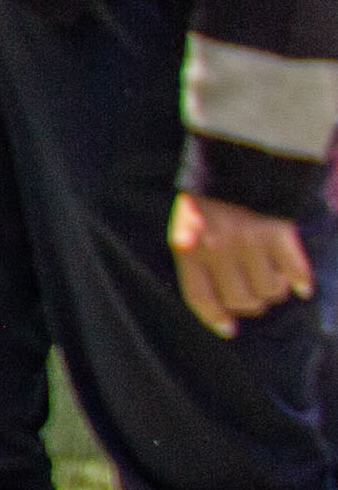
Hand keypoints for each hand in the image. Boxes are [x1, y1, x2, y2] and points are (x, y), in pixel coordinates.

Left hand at [173, 192, 311, 334]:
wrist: (234, 160)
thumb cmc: (209, 198)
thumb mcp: (186, 226)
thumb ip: (196, 259)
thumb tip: (221, 307)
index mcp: (189, 248)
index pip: (200, 297)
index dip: (215, 318)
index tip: (229, 329)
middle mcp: (217, 249)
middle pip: (240, 300)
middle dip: (251, 304)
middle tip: (257, 295)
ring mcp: (248, 241)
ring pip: (269, 290)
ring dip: (276, 290)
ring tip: (275, 279)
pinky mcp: (277, 232)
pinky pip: (295, 270)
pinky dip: (301, 282)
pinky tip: (302, 287)